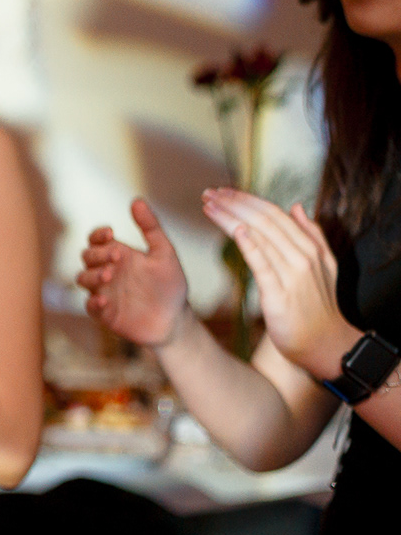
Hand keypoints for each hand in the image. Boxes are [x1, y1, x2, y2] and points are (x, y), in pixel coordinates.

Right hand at [76, 198, 190, 348]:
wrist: (175, 320)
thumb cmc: (170, 286)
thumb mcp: (165, 253)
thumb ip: (151, 227)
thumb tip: (136, 200)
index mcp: (119, 255)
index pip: (96, 240)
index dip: (98, 234)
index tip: (111, 233)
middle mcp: (107, 271)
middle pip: (87, 257)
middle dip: (98, 254)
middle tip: (118, 256)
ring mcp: (103, 292)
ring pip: (83, 279)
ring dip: (93, 275)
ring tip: (110, 275)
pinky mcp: (104, 314)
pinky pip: (90, 306)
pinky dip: (93, 302)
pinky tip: (104, 300)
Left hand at [201, 189, 359, 379]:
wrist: (325, 343)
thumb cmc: (318, 305)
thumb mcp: (324, 265)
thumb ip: (311, 235)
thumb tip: (297, 206)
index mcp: (309, 246)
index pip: (274, 213)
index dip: (246, 199)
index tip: (223, 191)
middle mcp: (302, 256)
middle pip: (263, 220)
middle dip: (233, 204)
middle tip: (208, 193)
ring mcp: (292, 274)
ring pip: (260, 236)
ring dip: (231, 218)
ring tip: (209, 206)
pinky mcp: (279, 294)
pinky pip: (263, 265)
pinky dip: (250, 245)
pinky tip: (235, 231)